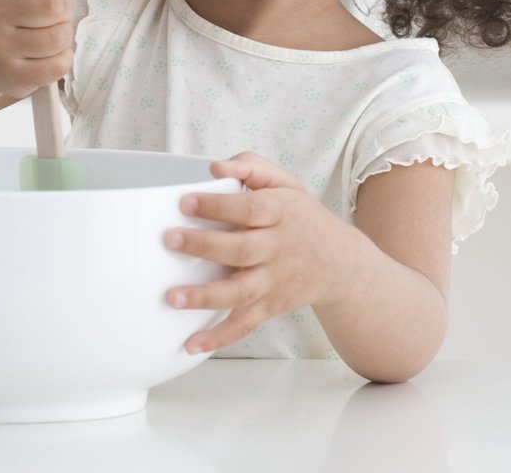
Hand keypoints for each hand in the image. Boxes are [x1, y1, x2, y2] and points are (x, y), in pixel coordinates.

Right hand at [0, 0, 74, 99]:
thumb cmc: (6, 15)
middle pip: (54, 4)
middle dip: (63, 9)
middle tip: (53, 15)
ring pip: (59, 36)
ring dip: (63, 36)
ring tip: (49, 36)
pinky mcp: (11, 76)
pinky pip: (58, 64)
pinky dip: (61, 60)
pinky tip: (47, 57)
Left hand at [163, 152, 361, 354]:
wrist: (340, 262)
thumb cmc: (300, 216)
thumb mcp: (284, 183)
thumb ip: (250, 167)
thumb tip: (215, 168)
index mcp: (280, 213)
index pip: (248, 209)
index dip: (217, 206)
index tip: (185, 202)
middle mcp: (277, 249)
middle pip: (241, 250)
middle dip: (204, 245)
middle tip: (170, 240)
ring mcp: (273, 282)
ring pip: (240, 292)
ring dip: (205, 297)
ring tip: (172, 297)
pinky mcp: (270, 306)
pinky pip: (244, 325)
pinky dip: (219, 337)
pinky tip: (192, 344)